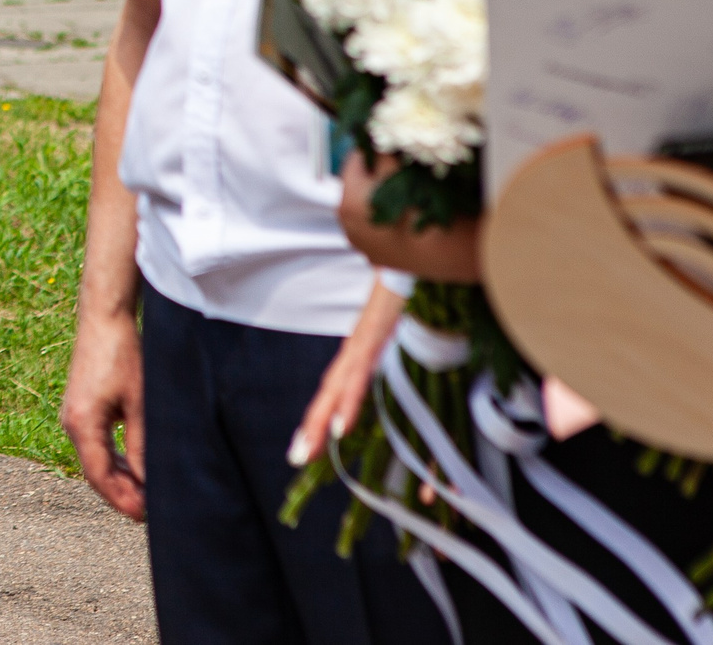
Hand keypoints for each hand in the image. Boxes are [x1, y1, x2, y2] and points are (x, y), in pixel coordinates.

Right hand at [62, 307, 145, 519]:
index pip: (99, 476)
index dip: (121, 500)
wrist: (104, 318)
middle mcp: (71, 423)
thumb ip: (141, 445)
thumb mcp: (139, 404)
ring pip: (95, 459)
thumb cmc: (123, 355)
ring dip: (118, 478)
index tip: (144, 516)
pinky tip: (132, 467)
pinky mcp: (81, 407)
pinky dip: (113, 460)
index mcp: (82, 424)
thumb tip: (147, 480)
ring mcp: (74, 415)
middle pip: (95, 472)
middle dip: (121, 494)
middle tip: (149, 511)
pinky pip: (94, 444)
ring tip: (145, 494)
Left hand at [288, 282, 404, 468]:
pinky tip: (341, 425)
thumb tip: (413, 380)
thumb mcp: (407, 331)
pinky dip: (349, 401)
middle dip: (313, 426)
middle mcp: (357, 347)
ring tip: (311, 449)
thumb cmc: (414, 290)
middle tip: (298, 457)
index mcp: (363, 349)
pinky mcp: (378, 334)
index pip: (338, 388)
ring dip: (323, 420)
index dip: (322, 416)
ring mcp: (365, 340)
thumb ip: (401, 353)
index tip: (309, 446)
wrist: (414, 255)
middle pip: (330, 392)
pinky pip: (361, 375)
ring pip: (338, 387)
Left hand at [337, 151, 482, 281]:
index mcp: (347, 201)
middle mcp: (347, 226)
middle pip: (358, 189)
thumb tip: (377, 140)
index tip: (383, 142)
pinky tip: (407, 215)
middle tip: (395, 165)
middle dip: (374, 175)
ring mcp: (361, 244)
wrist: (444, 251)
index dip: (370, 149)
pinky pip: (378, 231)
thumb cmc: (420, 206)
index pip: (353, 163)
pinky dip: (387, 221)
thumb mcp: (398, 169)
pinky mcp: (378, 257)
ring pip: (367, 211)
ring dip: (380, 199)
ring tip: (404, 191)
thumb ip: (382, 153)